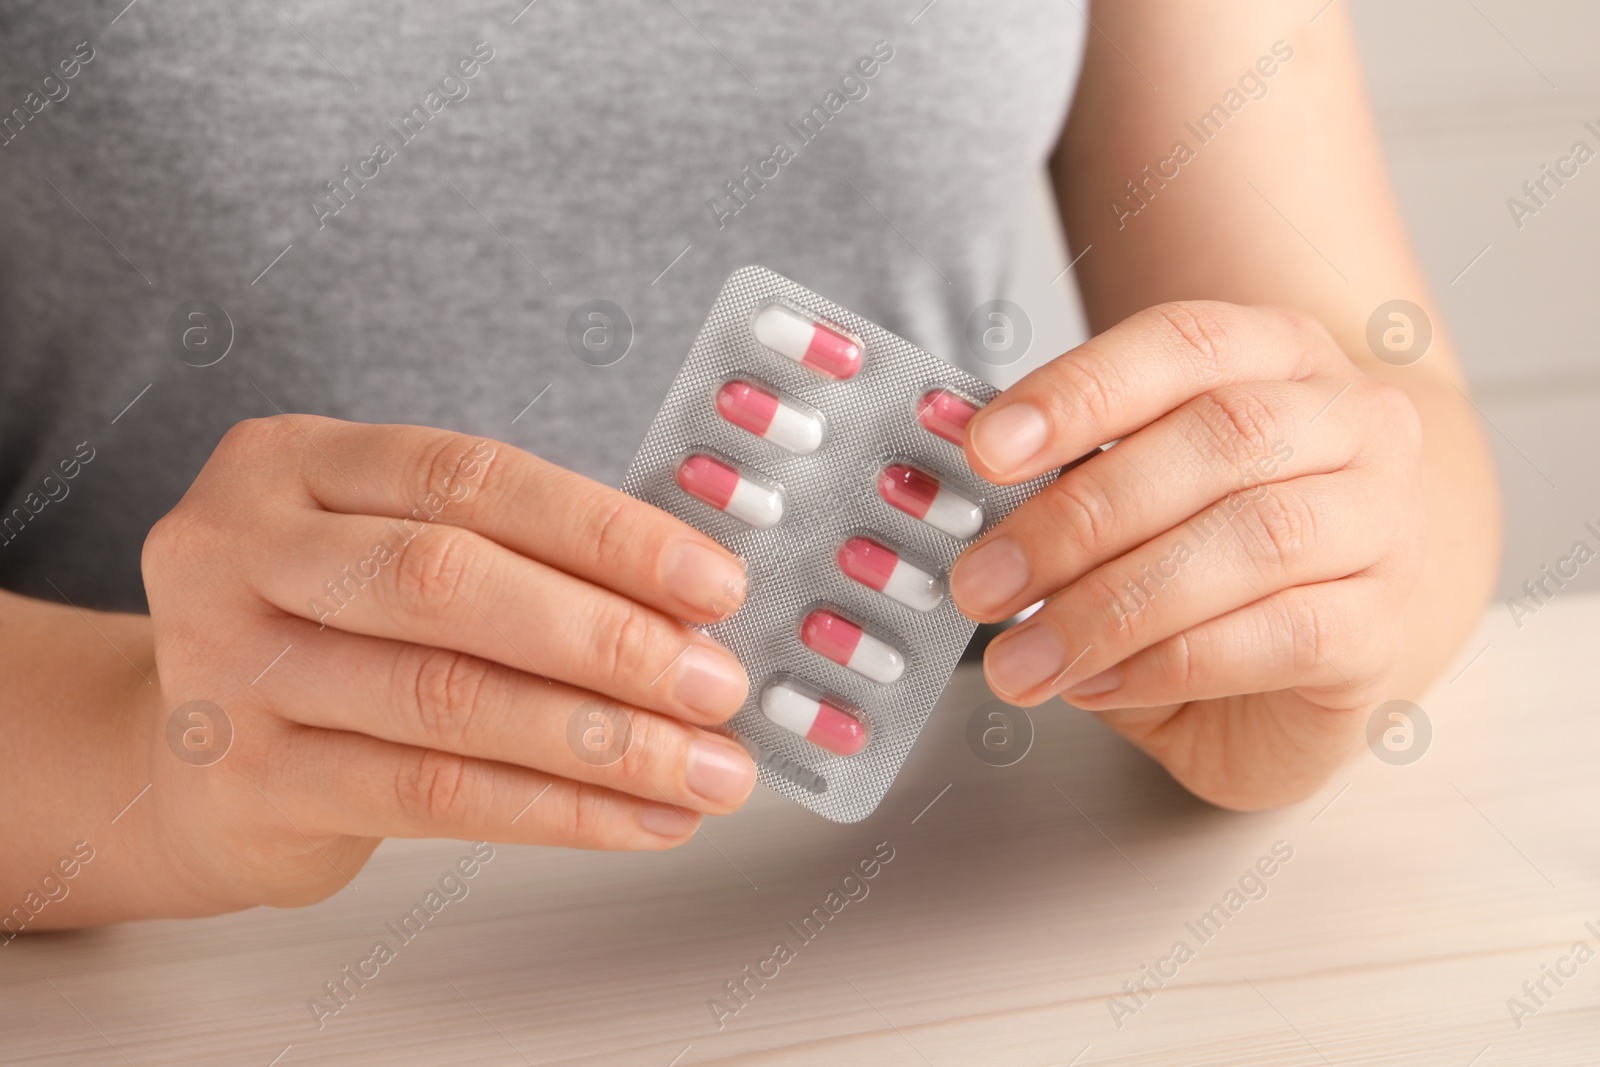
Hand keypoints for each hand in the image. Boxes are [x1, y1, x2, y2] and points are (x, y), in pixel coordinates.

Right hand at [136, 417, 755, 912]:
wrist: (191, 757)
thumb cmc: (335, 635)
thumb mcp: (396, 555)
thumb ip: (518, 558)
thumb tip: (692, 615)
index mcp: (297, 462)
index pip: (471, 478)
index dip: (604, 532)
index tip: (714, 585)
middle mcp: (241, 549)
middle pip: (447, 582)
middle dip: (607, 639)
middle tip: (716, 685)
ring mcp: (227, 668)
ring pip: (446, 699)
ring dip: (602, 741)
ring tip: (706, 768)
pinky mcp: (248, 781)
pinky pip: (430, 795)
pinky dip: (556, 810)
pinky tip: (639, 818)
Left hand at [950, 302, 1424, 809]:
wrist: (1323, 636)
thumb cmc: (1206, 549)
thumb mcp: (1124, 491)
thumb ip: (1058, 470)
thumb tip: (948, 455)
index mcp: (1279, 354)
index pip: (1183, 345)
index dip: (1080, 393)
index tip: (985, 450)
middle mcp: (1353, 423)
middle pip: (1219, 440)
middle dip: (1078, 517)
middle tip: (981, 581)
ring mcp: (1384, 525)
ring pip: (1255, 541)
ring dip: (1114, 605)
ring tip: (1021, 656)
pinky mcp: (1382, 629)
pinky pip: (1284, 635)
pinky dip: (1171, 662)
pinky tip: (1097, 682)